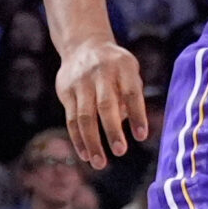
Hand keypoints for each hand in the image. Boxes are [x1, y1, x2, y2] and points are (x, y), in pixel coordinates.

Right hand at [55, 36, 148, 167]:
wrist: (84, 44)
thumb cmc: (115, 66)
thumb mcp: (129, 71)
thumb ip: (131, 96)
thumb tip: (126, 126)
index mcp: (123, 66)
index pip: (132, 92)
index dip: (137, 114)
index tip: (141, 136)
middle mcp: (101, 72)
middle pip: (106, 105)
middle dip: (112, 130)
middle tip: (120, 151)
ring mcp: (81, 81)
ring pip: (84, 116)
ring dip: (92, 141)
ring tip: (100, 163)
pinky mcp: (66, 91)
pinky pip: (71, 119)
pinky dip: (78, 139)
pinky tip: (86, 155)